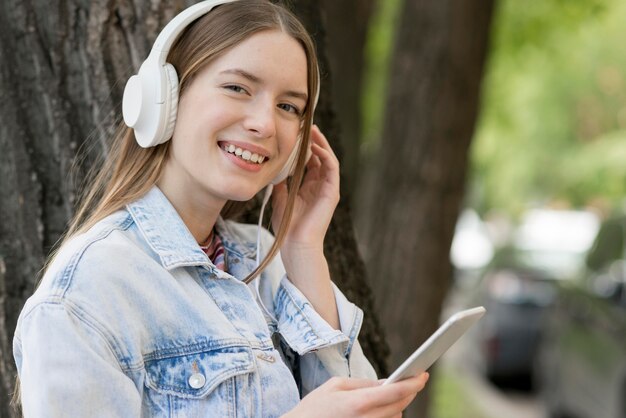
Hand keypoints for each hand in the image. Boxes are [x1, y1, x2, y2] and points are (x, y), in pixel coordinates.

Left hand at [271, 125, 339, 250]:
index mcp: (309, 187)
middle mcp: (320, 186)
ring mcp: (328, 188)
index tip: (295, 133)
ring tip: (313, 130)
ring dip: (321, 143)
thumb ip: (280, 184)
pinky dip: (326, 155)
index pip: (310, 161)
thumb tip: (274, 169)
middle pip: (320, 157)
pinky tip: (316, 146)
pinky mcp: (332, 192)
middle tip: (306, 125)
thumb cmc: (287, 226)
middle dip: (314, 140)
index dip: (304, 146)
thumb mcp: (279, 199)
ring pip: (328, 159)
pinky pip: (332, 168)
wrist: (295, 244)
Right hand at [282, 373, 429, 417]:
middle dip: (408, 392)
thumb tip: (386, 382)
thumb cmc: (314, 408)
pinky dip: (388, 416)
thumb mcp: (335, 386)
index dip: (413, 383)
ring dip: (397, 406)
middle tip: (413, 380)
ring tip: (392, 395)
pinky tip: (381, 408)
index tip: (423, 374)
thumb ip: (363, 383)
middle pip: (400, 406)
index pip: (395, 392)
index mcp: (358, 403)